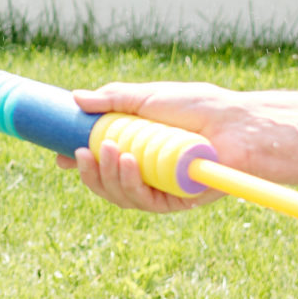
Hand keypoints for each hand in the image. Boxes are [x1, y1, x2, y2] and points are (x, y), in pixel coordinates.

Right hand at [59, 80, 259, 213]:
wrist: (238, 123)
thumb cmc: (201, 107)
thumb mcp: (149, 97)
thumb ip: (113, 99)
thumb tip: (76, 99)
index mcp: (138, 148)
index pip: (100, 162)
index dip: (79, 163)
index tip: (59, 157)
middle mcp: (147, 172)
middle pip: (105, 183)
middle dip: (88, 172)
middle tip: (79, 153)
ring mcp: (161, 188)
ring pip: (119, 196)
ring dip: (107, 176)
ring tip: (109, 152)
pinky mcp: (177, 201)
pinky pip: (144, 202)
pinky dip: (130, 184)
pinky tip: (129, 164)